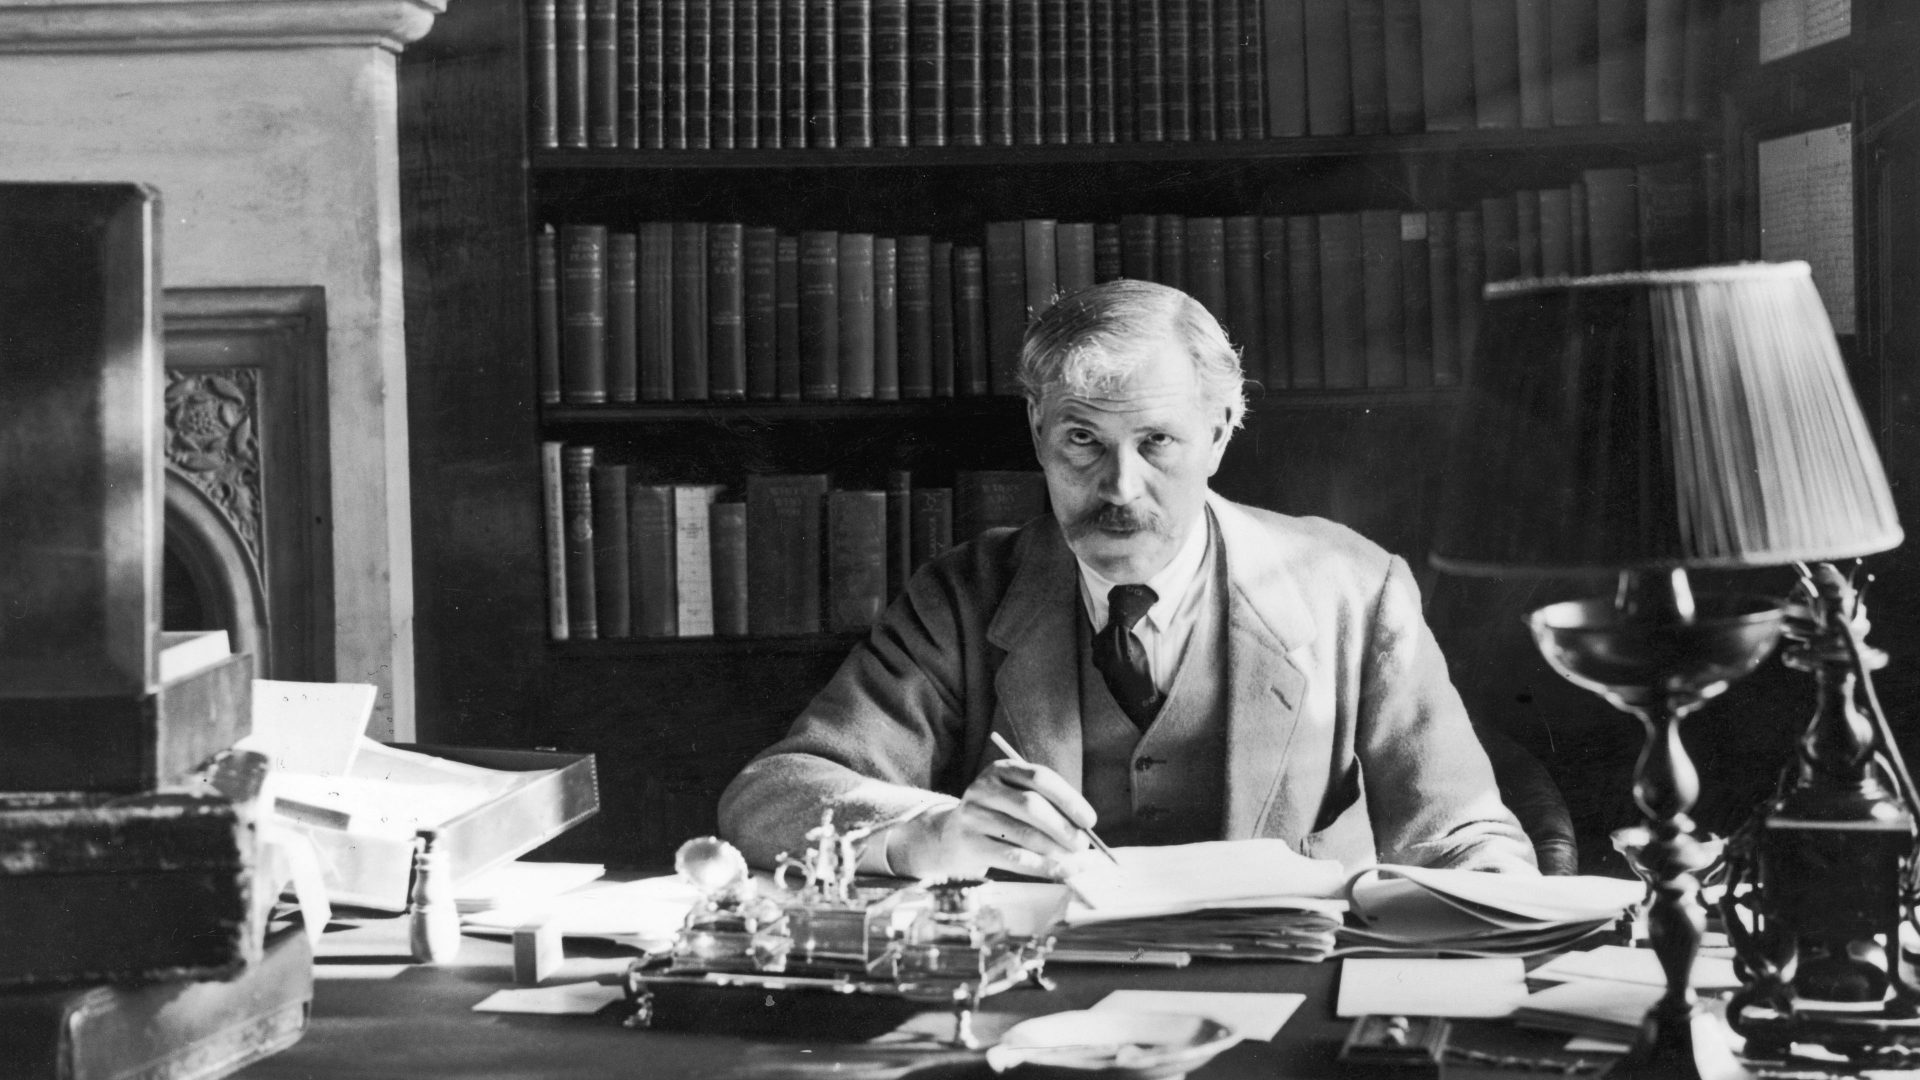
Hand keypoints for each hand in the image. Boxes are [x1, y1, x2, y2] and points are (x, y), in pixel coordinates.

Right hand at [887, 760, 1096, 880]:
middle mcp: (984, 787)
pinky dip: (1041, 866)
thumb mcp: (1016, 798)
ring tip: (1074, 861)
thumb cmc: (998, 815)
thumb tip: (1085, 831)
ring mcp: (973, 814)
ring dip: (1055, 851)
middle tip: (1083, 846)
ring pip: (1023, 834)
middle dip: (1063, 828)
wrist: (950, 834)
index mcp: (1001, 769)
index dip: (1069, 799)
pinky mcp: (969, 842)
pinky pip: (1012, 857)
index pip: (1040, 777)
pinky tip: (1059, 871)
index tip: (1090, 821)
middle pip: (1032, 806)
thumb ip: (1047, 807)